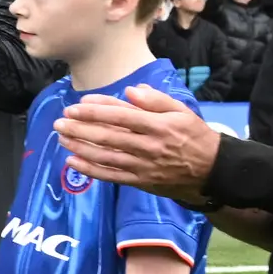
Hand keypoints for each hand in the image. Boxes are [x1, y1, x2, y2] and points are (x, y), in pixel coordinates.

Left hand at [53, 82, 221, 199]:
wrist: (212, 170)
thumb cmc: (194, 136)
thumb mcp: (182, 111)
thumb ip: (155, 100)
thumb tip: (130, 91)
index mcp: (159, 126)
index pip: (120, 116)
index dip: (95, 111)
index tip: (74, 107)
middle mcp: (149, 146)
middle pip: (108, 136)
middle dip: (80, 128)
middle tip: (60, 121)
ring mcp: (143, 166)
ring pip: (106, 157)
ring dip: (80, 147)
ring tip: (61, 138)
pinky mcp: (140, 181)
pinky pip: (111, 176)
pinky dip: (90, 170)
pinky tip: (72, 162)